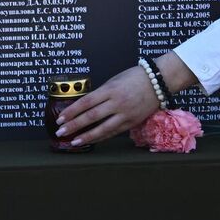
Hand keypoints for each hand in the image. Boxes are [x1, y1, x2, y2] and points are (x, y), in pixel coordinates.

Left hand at [54, 54, 195, 147]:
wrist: (159, 81)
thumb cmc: (134, 77)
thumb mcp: (114, 81)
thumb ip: (101, 94)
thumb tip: (84, 106)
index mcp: (110, 89)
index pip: (86, 102)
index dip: (71, 111)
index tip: (61, 118)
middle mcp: (117, 102)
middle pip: (91, 116)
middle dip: (74, 125)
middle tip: (61, 132)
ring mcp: (125, 114)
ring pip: (102, 128)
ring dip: (86, 136)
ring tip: (74, 142)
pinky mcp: (132, 122)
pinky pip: (113, 132)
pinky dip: (101, 137)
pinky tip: (91, 140)